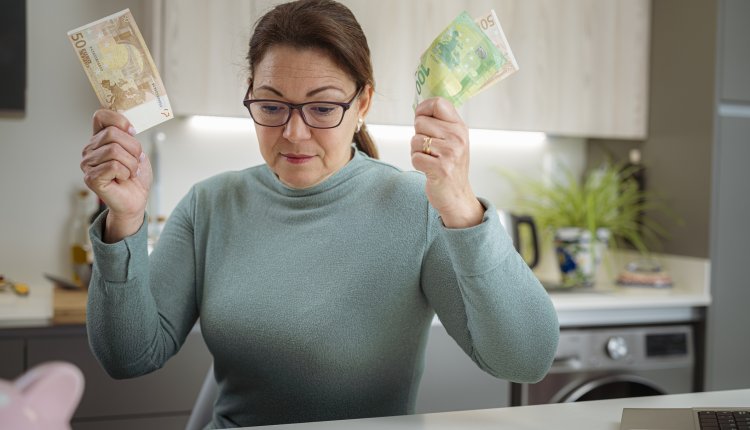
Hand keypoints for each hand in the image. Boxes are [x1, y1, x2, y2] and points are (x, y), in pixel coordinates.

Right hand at [80, 110, 152, 241]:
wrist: (136, 199)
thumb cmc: (135, 176)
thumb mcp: (136, 150)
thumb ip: (128, 135)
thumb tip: (128, 126)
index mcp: (99, 139)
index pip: (101, 115)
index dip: (119, 120)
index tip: (132, 132)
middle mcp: (90, 149)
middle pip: (113, 133)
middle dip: (133, 148)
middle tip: (135, 161)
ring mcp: (88, 164)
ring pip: (114, 150)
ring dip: (131, 163)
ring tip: (130, 172)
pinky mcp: (91, 178)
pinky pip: (114, 166)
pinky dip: (126, 173)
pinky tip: (123, 179)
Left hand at [411, 98, 483, 227]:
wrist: (457, 196)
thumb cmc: (449, 165)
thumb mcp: (452, 140)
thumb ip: (440, 123)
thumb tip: (419, 108)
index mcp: (460, 127)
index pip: (438, 103)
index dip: (423, 109)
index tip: (421, 119)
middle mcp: (458, 137)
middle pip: (420, 122)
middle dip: (418, 135)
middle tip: (430, 149)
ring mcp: (451, 153)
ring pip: (415, 140)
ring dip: (416, 151)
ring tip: (430, 159)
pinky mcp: (441, 169)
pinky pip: (415, 157)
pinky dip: (417, 164)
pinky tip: (428, 169)